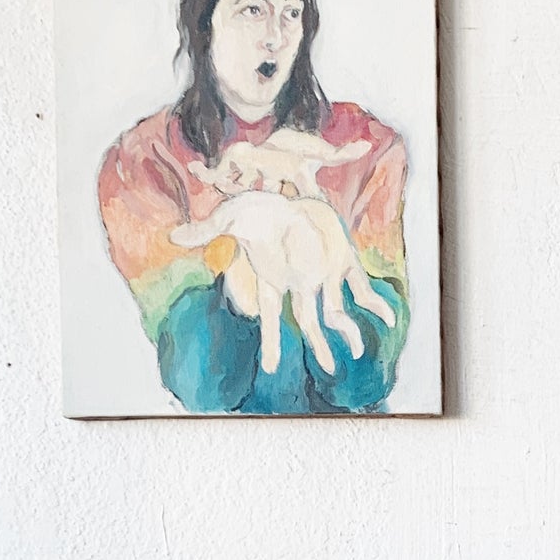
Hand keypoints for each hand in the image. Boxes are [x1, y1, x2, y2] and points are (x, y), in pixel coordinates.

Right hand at [171, 192, 395, 374]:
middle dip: (317, 344)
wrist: (282, 190)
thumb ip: (206, 231)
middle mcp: (297, 280)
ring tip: (355, 355)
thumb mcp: (230, 217)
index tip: (271, 369)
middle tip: (330, 370)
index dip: (273, 341)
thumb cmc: (254, 207)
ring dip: (344, 331)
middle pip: (307, 320)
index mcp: (273, 277)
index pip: (272, 315)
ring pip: (333, 308)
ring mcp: (318, 270)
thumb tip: (172, 237)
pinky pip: (358, 282)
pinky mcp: (337, 256)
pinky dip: (372, 299)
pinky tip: (388, 318)